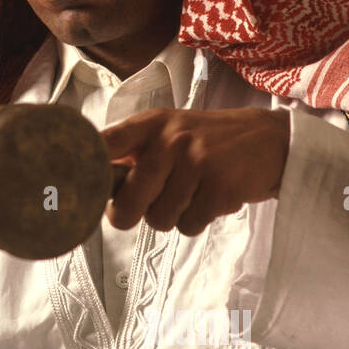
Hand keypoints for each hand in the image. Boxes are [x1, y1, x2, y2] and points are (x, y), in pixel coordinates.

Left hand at [101, 107, 289, 235]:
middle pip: (127, 202)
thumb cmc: (211, 143)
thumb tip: (93, 186)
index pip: (107, 144)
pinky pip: (189, 225)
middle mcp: (171, 139)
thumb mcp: (172, 132)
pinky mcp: (221, 187)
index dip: (87, 169)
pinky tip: (211, 198)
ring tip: (192, 193)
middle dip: (129, 215)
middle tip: (143, 209)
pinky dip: (198, 221)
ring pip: (159, 219)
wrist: (273, 142)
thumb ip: (137, 153)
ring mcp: (197, 162)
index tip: (76, 187)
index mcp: (152, 123)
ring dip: (173, 216)